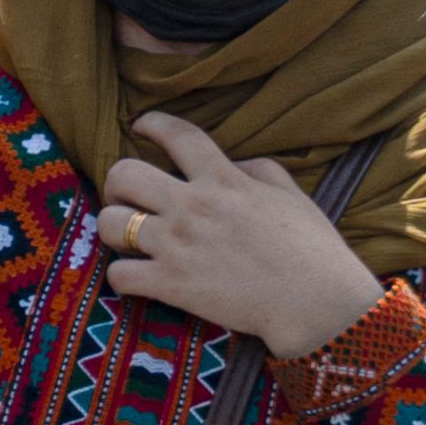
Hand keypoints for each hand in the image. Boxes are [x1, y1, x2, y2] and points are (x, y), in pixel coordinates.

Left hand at [101, 112, 389, 358]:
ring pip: (108, 223)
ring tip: (130, 239)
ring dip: (113, 230)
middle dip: (117, 184)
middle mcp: (192, 206)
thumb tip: (232, 163)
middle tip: (128, 199)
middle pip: (123, 175)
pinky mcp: (170, 283)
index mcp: (224, 180)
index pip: (179, 135)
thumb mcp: (290, 194)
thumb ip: (256, 170)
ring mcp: (176, 244)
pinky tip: (138, 277)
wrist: (317, 301)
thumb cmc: (312, 248)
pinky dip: (122, 277)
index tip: (142, 125)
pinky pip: (117, 274)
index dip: (153, 123)